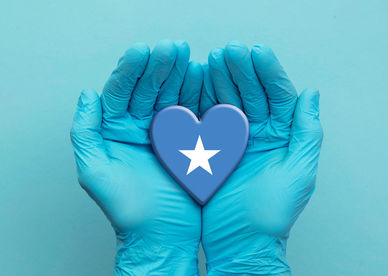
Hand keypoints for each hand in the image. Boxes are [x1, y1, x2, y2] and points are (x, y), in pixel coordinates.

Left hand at [70, 40, 204, 274]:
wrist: (162, 236)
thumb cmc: (127, 211)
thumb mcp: (95, 171)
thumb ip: (86, 132)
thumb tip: (88, 94)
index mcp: (116, 130)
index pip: (122, 92)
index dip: (132, 70)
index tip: (144, 51)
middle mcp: (141, 127)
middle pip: (150, 88)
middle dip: (161, 66)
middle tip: (173, 47)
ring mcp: (168, 133)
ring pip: (174, 96)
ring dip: (182, 75)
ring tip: (191, 58)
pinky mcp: (191, 141)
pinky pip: (195, 113)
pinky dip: (200, 95)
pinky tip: (205, 79)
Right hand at [201, 42, 322, 274]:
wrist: (241, 243)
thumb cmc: (273, 214)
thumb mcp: (298, 172)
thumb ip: (306, 132)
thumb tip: (311, 94)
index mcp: (284, 136)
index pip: (279, 96)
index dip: (269, 72)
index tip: (257, 52)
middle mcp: (262, 134)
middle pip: (253, 93)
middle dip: (242, 69)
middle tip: (231, 50)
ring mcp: (236, 140)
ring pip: (230, 101)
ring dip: (222, 78)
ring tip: (213, 58)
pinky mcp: (213, 149)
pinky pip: (209, 118)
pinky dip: (203, 99)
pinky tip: (197, 81)